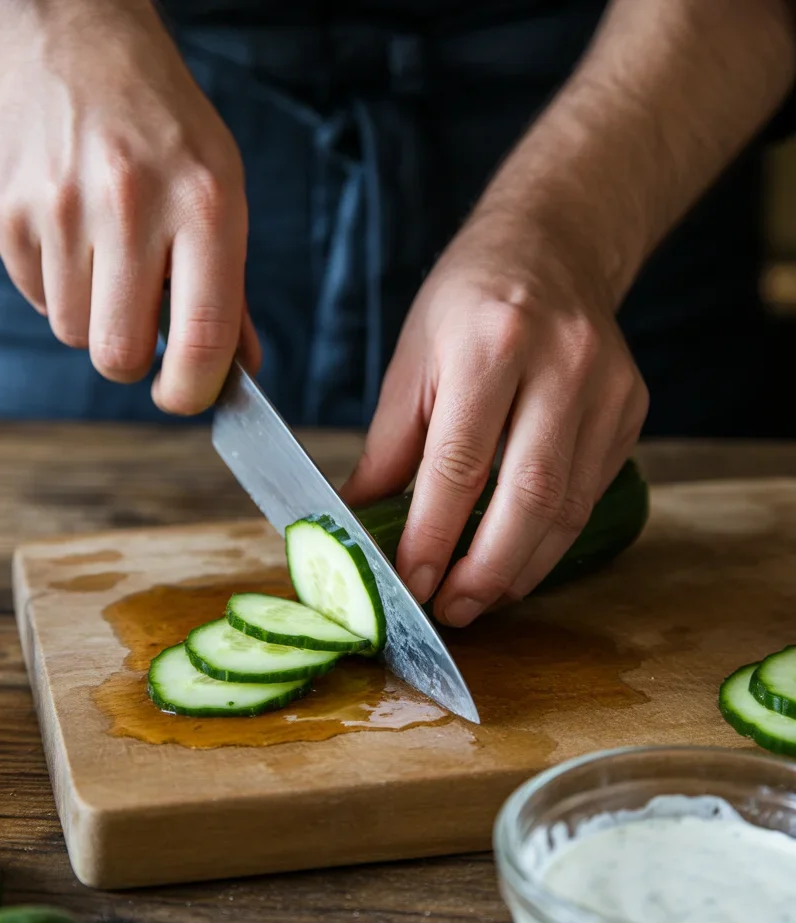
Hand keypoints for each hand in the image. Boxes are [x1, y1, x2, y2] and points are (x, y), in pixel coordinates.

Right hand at [0, 1, 259, 412]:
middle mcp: (130, 205)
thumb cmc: (165, 132)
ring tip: (108, 259)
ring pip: (73, 332)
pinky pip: (36, 298)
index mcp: (203, 206)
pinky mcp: (9, 212)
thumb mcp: (223, 193)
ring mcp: (61, 207)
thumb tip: (240, 369)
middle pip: (118, 354)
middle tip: (141, 328)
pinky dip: (58, 287)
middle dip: (132, 362)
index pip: (201, 337)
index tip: (186, 398)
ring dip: (94, 317)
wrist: (78, 49)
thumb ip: (231, 291)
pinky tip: (73, 237)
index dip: (193, 390)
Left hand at [341, 208, 648, 626]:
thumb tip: (357, 523)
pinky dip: (550, 539)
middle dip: (486, 571)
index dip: (434, 538)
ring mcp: (606, 389)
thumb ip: (388, 448)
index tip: (411, 586)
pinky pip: (590, 494)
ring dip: (520, 568)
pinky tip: (516, 559)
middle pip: (528, 498)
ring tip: (479, 598)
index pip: (459, 466)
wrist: (552, 247)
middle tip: (451, 611)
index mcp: (491, 344)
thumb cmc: (467, 302)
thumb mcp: (411, 360)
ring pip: (567, 508)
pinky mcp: (630, 410)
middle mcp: (561, 365)